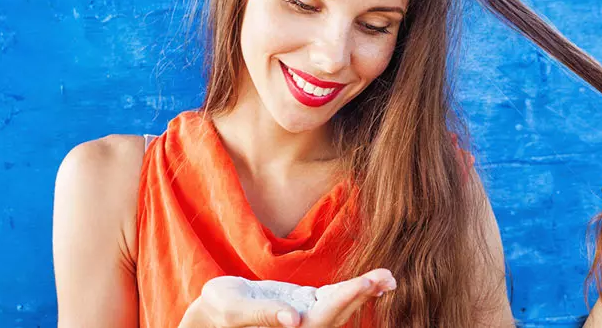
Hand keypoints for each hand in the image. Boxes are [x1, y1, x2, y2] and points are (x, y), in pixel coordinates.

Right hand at [180, 268, 396, 326]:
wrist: (213, 310)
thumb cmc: (217, 311)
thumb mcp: (234, 310)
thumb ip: (264, 315)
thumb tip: (294, 320)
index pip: (323, 317)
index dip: (346, 299)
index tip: (366, 283)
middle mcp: (301, 327)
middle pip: (339, 314)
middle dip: (363, 295)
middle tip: (389, 278)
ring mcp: (303, 317)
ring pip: (339, 307)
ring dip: (363, 293)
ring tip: (387, 278)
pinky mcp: (302, 305)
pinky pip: (331, 299)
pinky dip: (350, 290)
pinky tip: (368, 282)